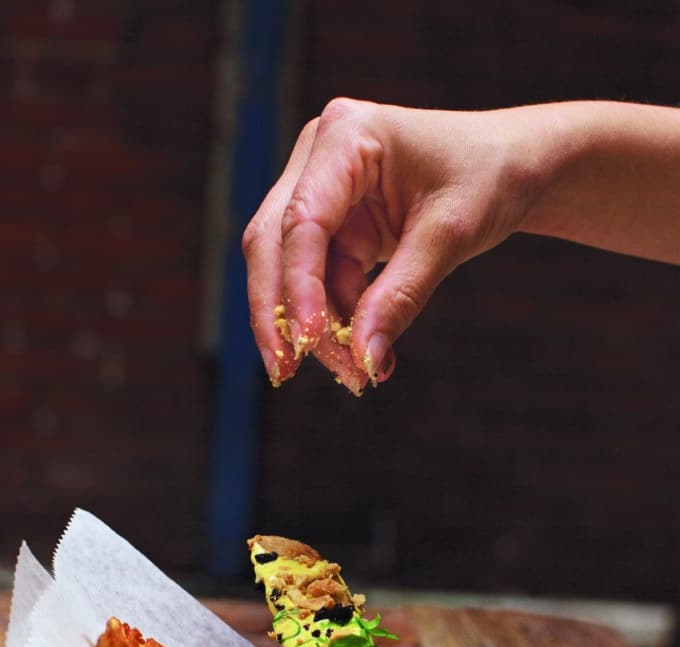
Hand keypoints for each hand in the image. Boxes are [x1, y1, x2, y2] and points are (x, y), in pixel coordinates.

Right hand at [242, 98, 534, 393]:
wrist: (513, 166)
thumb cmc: (488, 179)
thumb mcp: (450, 236)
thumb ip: (401, 295)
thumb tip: (362, 357)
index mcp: (347, 135)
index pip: (303, 220)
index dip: (298, 284)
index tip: (307, 341)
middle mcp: (320, 157)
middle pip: (273, 244)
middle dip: (282, 311)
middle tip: (288, 371)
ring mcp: (321, 190)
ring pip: (290, 270)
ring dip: (315, 325)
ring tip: (354, 372)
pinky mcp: (332, 224)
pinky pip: (319, 281)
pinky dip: (336, 320)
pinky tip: (363, 353)